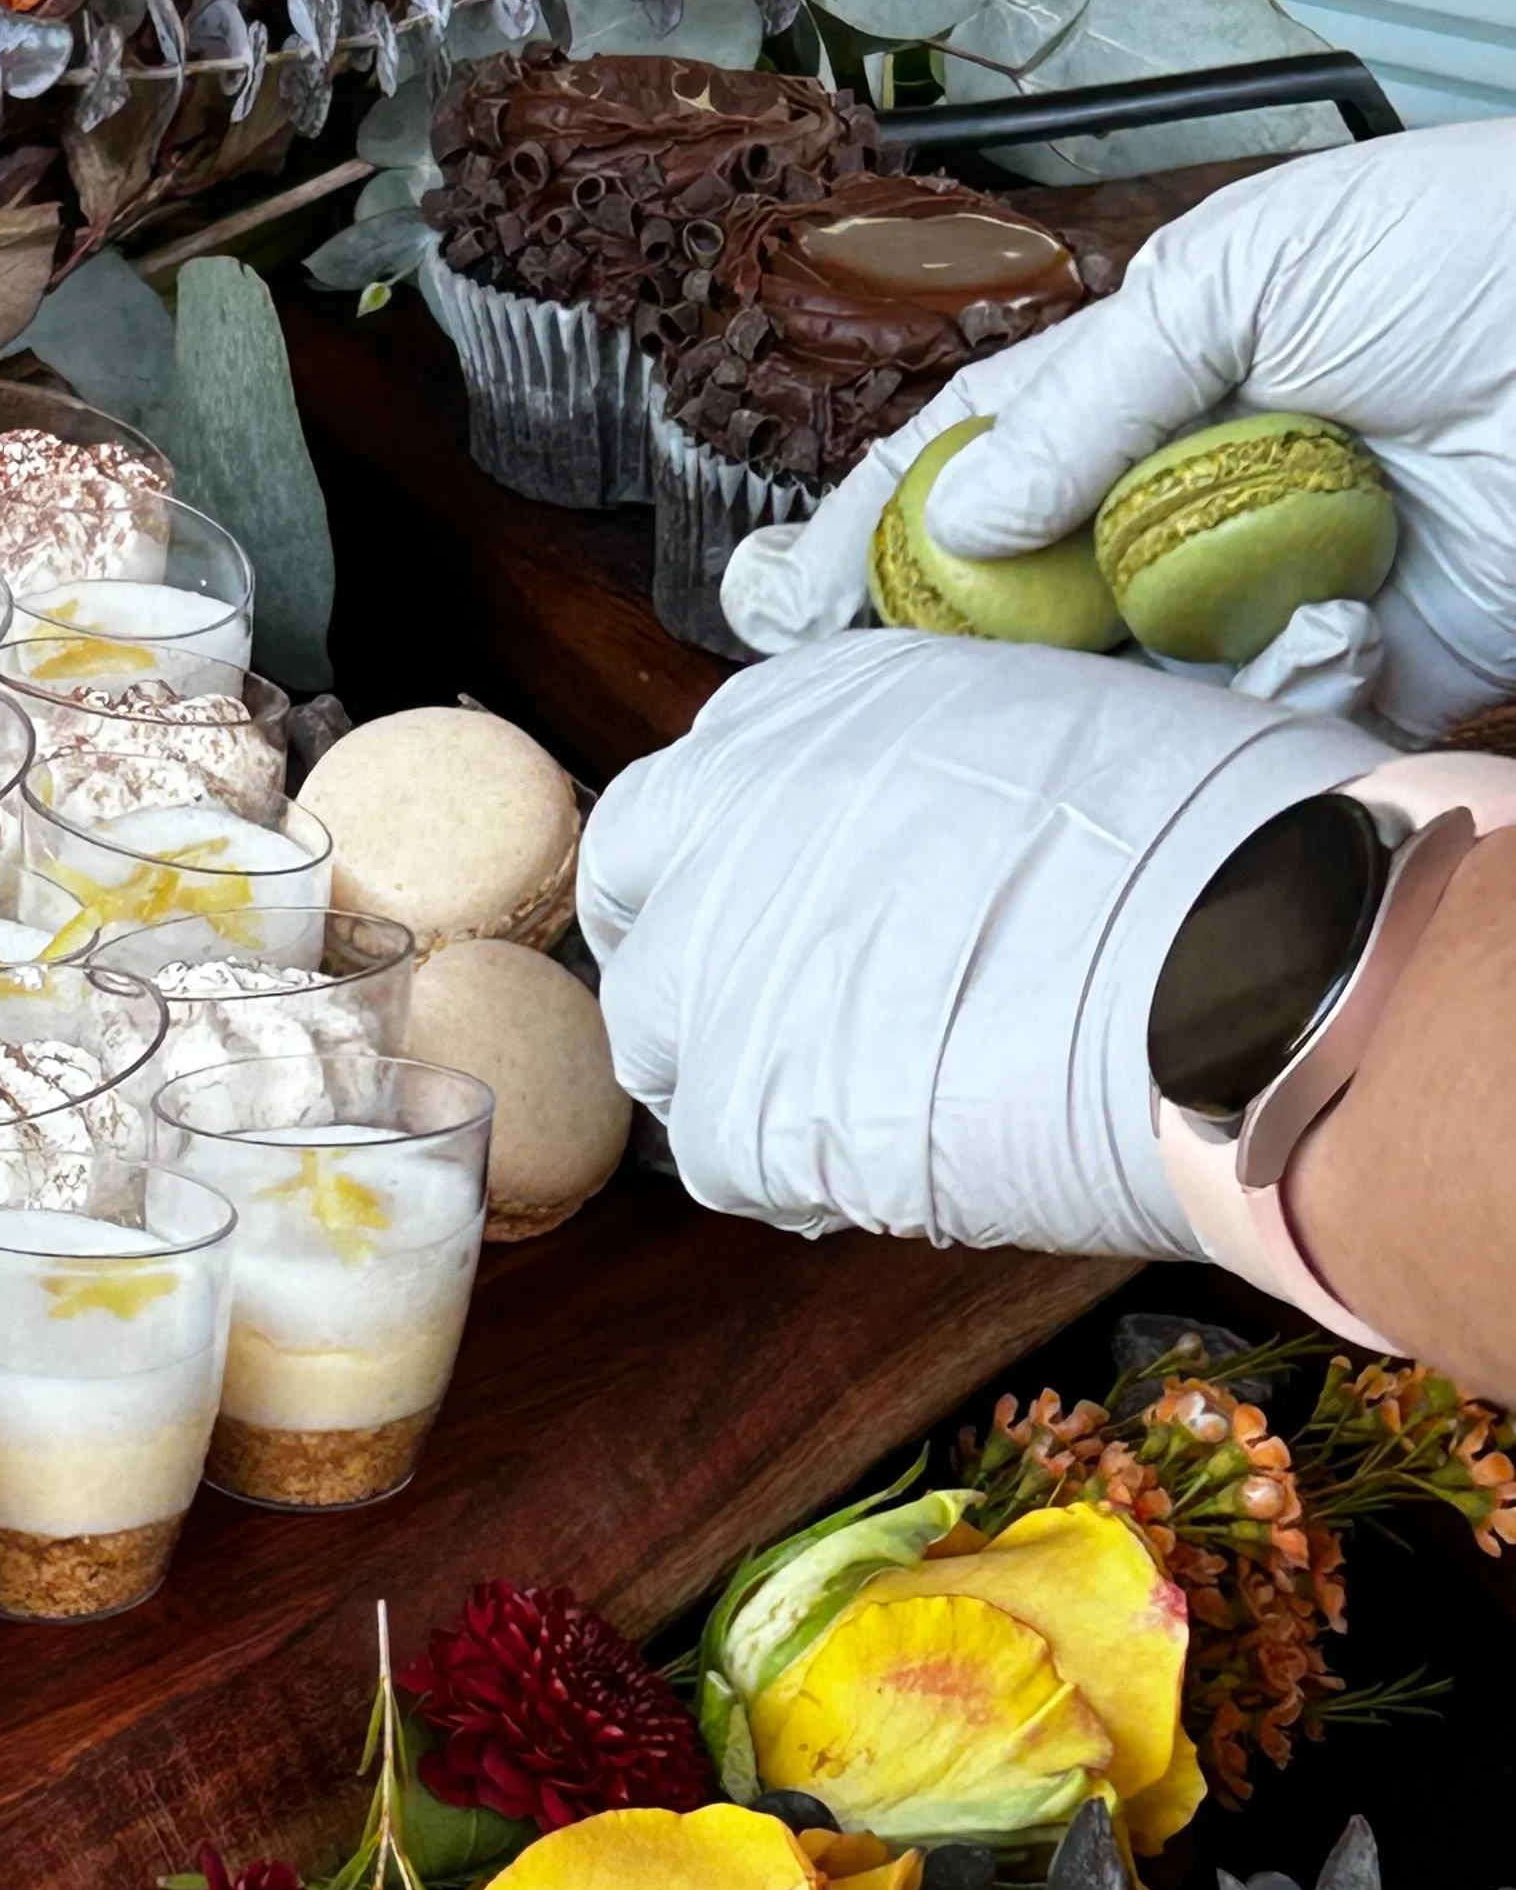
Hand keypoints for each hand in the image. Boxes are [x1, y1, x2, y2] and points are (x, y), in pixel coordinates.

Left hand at [577, 629, 1388, 1258]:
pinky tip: (898, 1163)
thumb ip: (923, 780)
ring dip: (746, 1076)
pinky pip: (726, 1158)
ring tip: (874, 1098)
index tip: (785, 922)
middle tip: (813, 1025)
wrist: (1241, 950)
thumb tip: (933, 836)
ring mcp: (710, 968)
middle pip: (647, 922)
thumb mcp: (1037, 728)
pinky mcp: (736, 1110)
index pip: (682, 806)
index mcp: (792, 715)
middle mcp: (717, 820)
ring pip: (667, 1045)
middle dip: (709, 975)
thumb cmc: (1195, 831)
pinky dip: (798, 1174)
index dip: (725, 878)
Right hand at [720, 121, 1515, 738]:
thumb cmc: (1481, 252)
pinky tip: (1326, 633)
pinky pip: (1254, 723)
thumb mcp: (1250, 270)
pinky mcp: (1351, 672)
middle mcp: (1186, 494)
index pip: (978, 457)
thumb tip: (966, 510)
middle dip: (959, 646)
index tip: (795, 599)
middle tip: (883, 696)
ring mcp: (1259, 590)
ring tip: (1112, 666)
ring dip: (1108, 684)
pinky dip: (1271, 693)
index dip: (882, 525)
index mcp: (1152, 377)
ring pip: (1124, 678)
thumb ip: (1094, 393)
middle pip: (1028, 593)